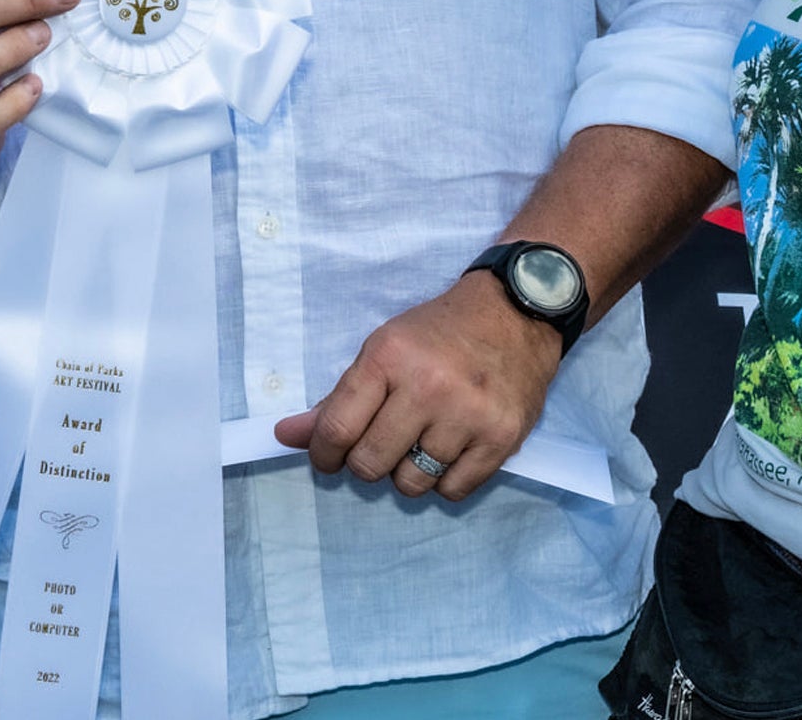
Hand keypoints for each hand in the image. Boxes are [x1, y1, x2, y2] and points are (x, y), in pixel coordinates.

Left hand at [278, 271, 566, 502]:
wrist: (517, 312)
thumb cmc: (440, 333)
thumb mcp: (382, 351)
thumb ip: (337, 400)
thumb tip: (285, 437)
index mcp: (389, 359)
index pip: (336, 431)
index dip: (323, 454)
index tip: (330, 456)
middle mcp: (429, 387)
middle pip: (370, 464)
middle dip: (366, 464)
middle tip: (381, 446)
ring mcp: (469, 415)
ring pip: (412, 483)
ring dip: (408, 473)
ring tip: (420, 445)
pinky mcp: (502, 437)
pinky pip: (454, 490)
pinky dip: (446, 480)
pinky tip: (450, 452)